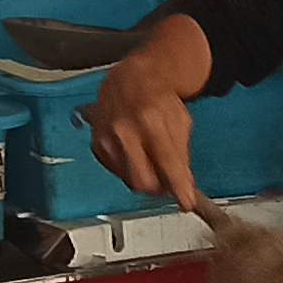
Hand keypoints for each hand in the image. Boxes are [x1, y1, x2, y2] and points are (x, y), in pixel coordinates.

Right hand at [80, 15, 216, 213]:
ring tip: (152, 162)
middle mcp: (126, 130)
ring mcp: (108, 138)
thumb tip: (184, 186)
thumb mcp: (180, 121)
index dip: (178, 187)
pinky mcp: (97, 144)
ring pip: (129, 180)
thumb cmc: (158, 98)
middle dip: (159, 189)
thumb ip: (182, 155)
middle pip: (143, 182)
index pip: (167, 163)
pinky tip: (136, 154)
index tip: (186, 203)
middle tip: (168, 184)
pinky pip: (116, 172)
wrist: (129, 80)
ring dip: (145, 179)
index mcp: (152, 120)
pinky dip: (130, 170)